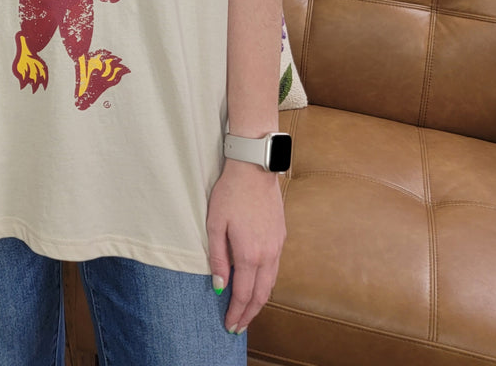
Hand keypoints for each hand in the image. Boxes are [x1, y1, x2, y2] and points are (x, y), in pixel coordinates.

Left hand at [206, 158, 285, 332]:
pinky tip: (257, 284)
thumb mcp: (215, 224)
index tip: (229, 325)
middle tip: (237, 326)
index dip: (236, 312)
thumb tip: (219, 286)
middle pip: (260, 295)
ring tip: (247, 310)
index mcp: (249, 253)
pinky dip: (266, 283)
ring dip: (259, 301)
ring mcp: (277, 246)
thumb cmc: (230, 194)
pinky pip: (275, 268)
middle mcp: (267, 254)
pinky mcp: (281, 237)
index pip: (243, 294)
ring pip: (270, 284)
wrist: (254, 169)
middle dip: (248, 314)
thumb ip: (217, 257)